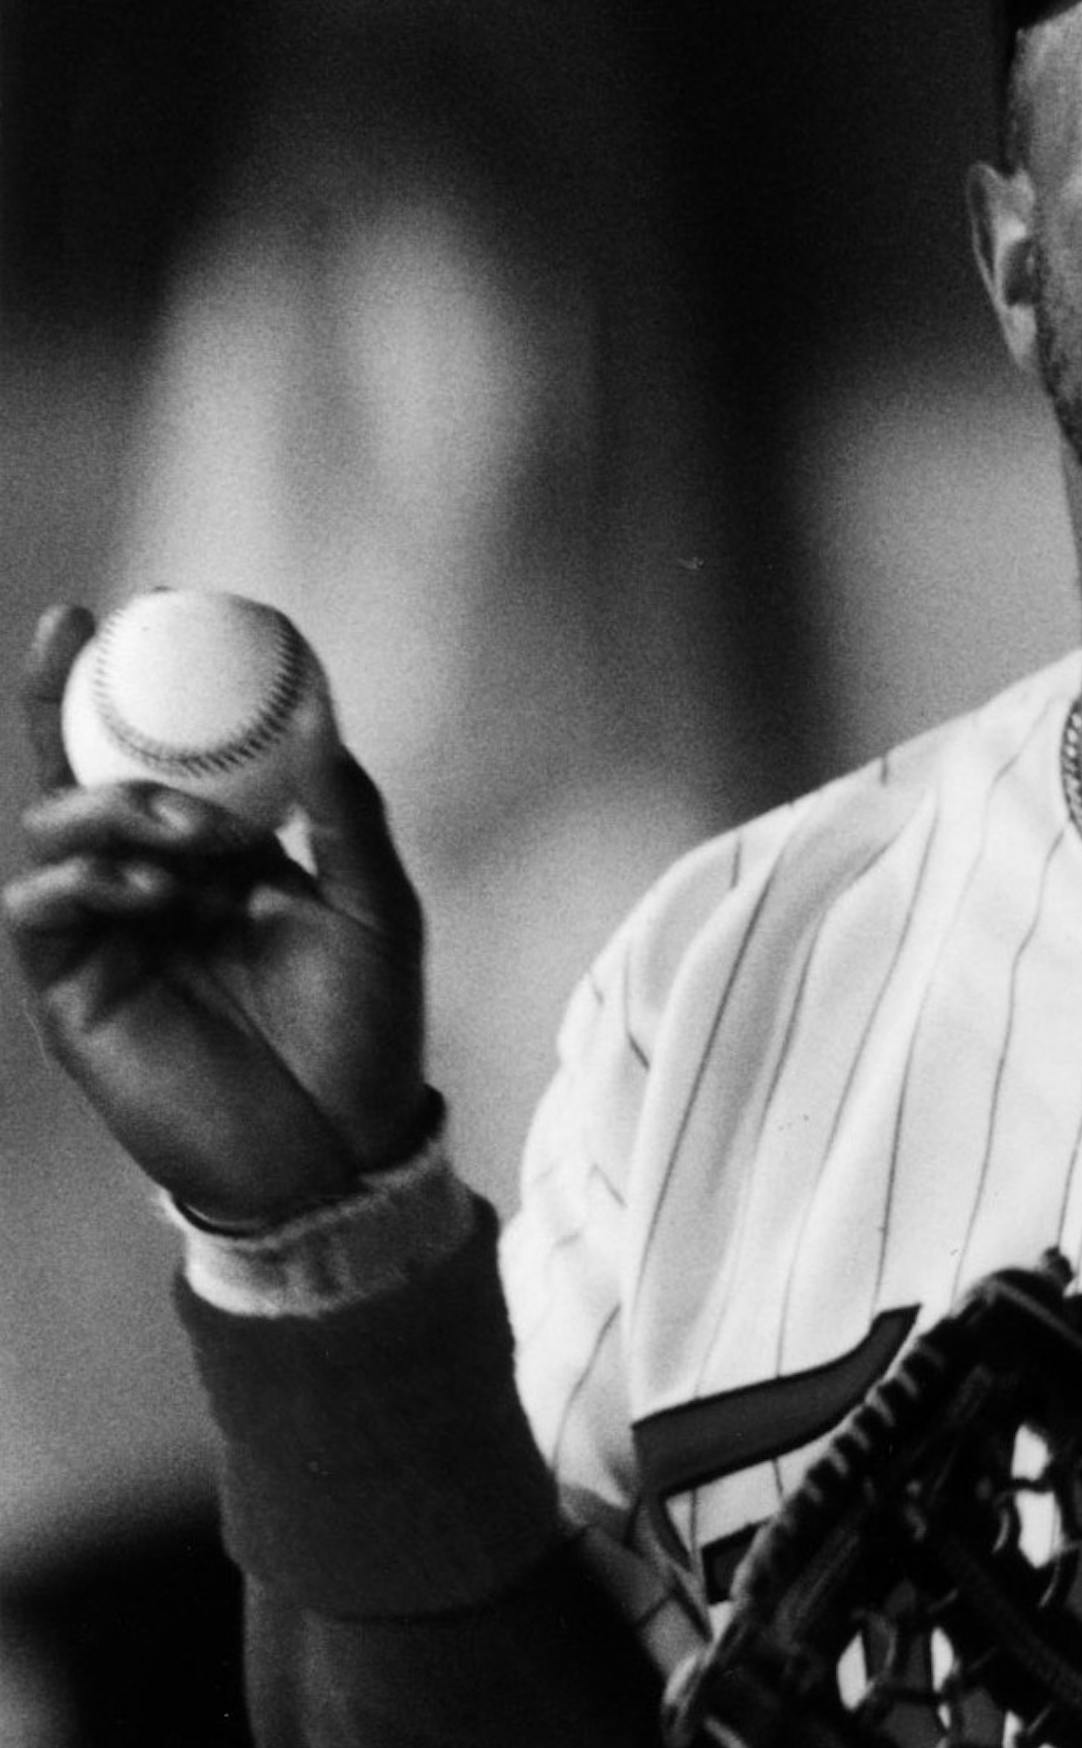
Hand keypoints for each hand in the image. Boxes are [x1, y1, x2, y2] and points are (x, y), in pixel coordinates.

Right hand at [6, 604, 430, 1223]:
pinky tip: (147, 882)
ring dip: (111, 802)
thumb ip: (345, 815)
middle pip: (79, 766)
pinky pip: (40, 907)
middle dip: (62, 691)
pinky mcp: (72, 991)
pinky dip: (83, 875)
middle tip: (82, 631)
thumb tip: (315, 716)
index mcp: (218, 851)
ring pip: (55, 825)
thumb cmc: (366, 1032)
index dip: (147, 674)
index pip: (164, 746)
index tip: (154, 598)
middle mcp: (152, 878)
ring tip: (186, 829)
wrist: (337, 1149)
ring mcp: (107, 931)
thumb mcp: (375, 909)